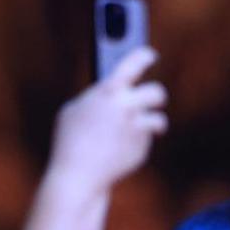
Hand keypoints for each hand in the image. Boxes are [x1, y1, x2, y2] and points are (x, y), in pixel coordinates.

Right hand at [47, 46, 167, 192]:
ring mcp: (137, 129)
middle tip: (153, 97)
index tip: (149, 55)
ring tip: (146, 126)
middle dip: (156, 95)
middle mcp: (127, 107)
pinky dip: (137, 144)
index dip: (144, 56)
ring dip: (153, 122)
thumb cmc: (70, 140)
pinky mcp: (142, 149)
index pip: (134, 63)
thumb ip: (96, 98)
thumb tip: (111, 95)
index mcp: (108, 91)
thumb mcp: (74, 109)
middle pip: (158, 92)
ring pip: (159, 120)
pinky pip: (146, 141)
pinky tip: (122, 149)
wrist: (79, 175)